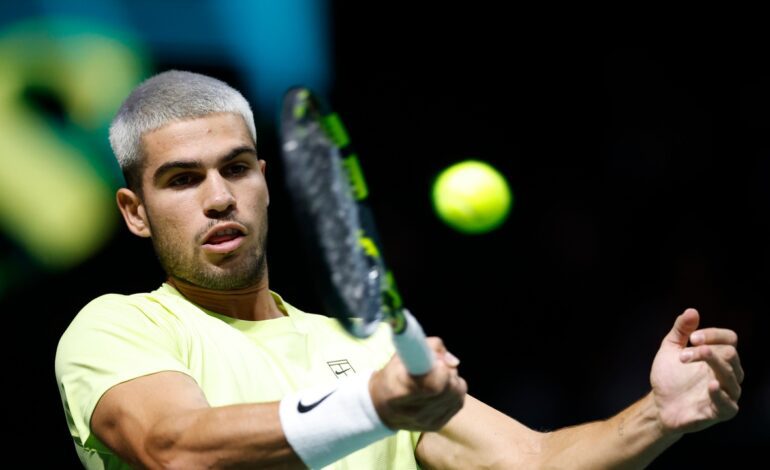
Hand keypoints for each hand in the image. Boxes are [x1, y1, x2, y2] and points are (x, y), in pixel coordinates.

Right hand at [369, 337, 466, 430]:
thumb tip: (453, 361)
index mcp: (401, 392)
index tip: (436, 363)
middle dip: (449, 372)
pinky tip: (442, 389)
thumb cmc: (391, 376)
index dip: (441, 370)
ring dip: (453, 381)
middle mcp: (416, 411)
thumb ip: (429, 347)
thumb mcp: (401, 355)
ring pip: (458, 394)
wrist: (381, 409)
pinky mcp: (438, 425)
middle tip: (437, 366)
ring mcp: (429, 421)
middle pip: (451, 388)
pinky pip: (458, 402)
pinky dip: (454, 392)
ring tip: (439, 377)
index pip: (434, 384)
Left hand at [650, 308, 743, 434]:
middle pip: (730, 354)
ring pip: (732, 376)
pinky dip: (721, 395)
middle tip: (682, 356)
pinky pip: (730, 405)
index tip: (692, 338)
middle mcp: (727, 373)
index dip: (713, 334)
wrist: (659, 404)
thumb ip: (680, 330)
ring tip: (689, 359)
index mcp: (718, 356)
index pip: (730, 339)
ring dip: (712, 364)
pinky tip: (711, 386)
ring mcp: (727, 393)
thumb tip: (692, 311)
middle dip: (706, 351)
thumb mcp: (670, 349)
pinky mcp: (721, 412)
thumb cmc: (669, 376)